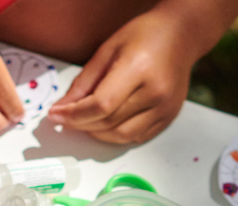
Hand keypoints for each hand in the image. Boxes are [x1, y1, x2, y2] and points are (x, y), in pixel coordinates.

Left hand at [48, 7, 195, 143]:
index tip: (56, 115)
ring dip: (98, 133)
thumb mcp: (108, 49)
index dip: (74, 115)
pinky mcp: (168, 118)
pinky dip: (116, 135)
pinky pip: (135, 138)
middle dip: (82, 124)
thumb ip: (85, 82)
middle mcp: (155, 92)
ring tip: (86, 121)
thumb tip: (63, 108)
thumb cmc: (145, 36)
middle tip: (67, 118)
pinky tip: (107, 123)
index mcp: (138, 69)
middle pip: (109, 122)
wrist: (181, 36)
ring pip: (121, 136)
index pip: (100, 105)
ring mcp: (164, 108)